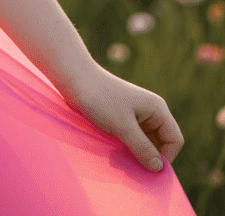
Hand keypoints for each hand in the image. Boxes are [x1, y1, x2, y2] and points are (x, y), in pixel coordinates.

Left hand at [63, 64, 183, 171]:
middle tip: (129, 167)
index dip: (166, 157)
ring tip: (117, 159)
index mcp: (157, 109)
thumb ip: (143, 148)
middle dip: (147, 157)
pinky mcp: (122, 117)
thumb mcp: (123, 126)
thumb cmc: (99, 99)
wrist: (74, 78)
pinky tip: (112, 152)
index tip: (147, 168)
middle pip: (160, 143)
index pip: (174, 140)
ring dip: (134, 153)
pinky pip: (132, 138)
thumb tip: (159, 168)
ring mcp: (136, 114)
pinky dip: (125, 147)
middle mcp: (150, 111)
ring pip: (145, 143)